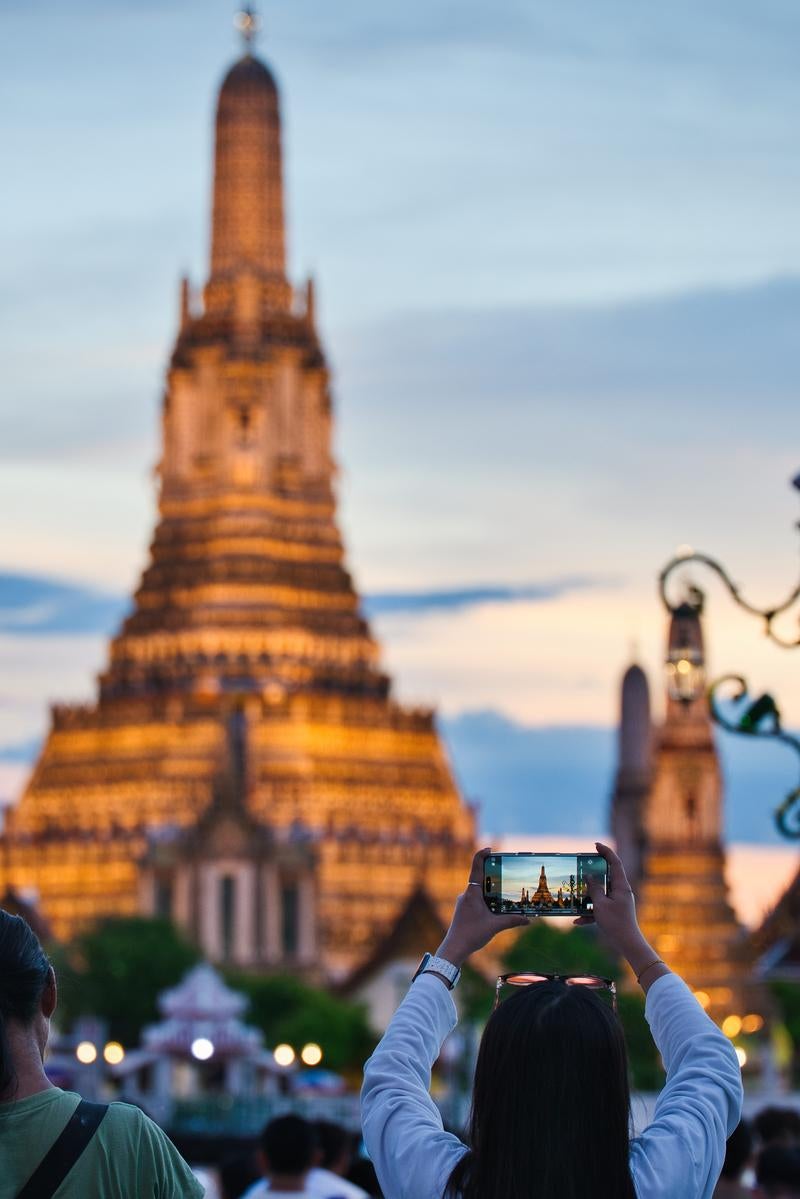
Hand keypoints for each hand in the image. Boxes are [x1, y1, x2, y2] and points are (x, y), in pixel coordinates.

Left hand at [436, 848, 528, 968]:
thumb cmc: (471, 935)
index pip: (476, 867)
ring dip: (488, 886)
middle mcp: (466, 894)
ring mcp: (464, 902)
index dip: (482, 855)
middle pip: (478, 877)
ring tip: (502, 887)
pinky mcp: (464, 909)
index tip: (490, 849)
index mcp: (472, 893)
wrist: (454, 948)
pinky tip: (494, 904)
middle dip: (490, 872)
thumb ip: (512, 921)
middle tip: (504, 869)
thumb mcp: (495, 927)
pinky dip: (485, 897)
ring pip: (477, 889)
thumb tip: (528, 919)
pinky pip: (475, 898)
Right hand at [574, 843, 652, 969]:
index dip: (606, 852)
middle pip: (607, 876)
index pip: (615, 863)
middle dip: (593, 873)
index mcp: (621, 886)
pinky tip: (578, 921)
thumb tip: (590, 877)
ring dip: (589, 895)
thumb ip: (595, 889)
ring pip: (601, 893)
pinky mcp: (614, 912)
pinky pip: (600, 908)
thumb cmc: (616, 923)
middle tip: (582, 868)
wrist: (627, 944)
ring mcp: (618, 902)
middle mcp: (621, 891)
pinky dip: (590, 912)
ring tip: (576, 896)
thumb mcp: (601, 904)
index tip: (595, 845)